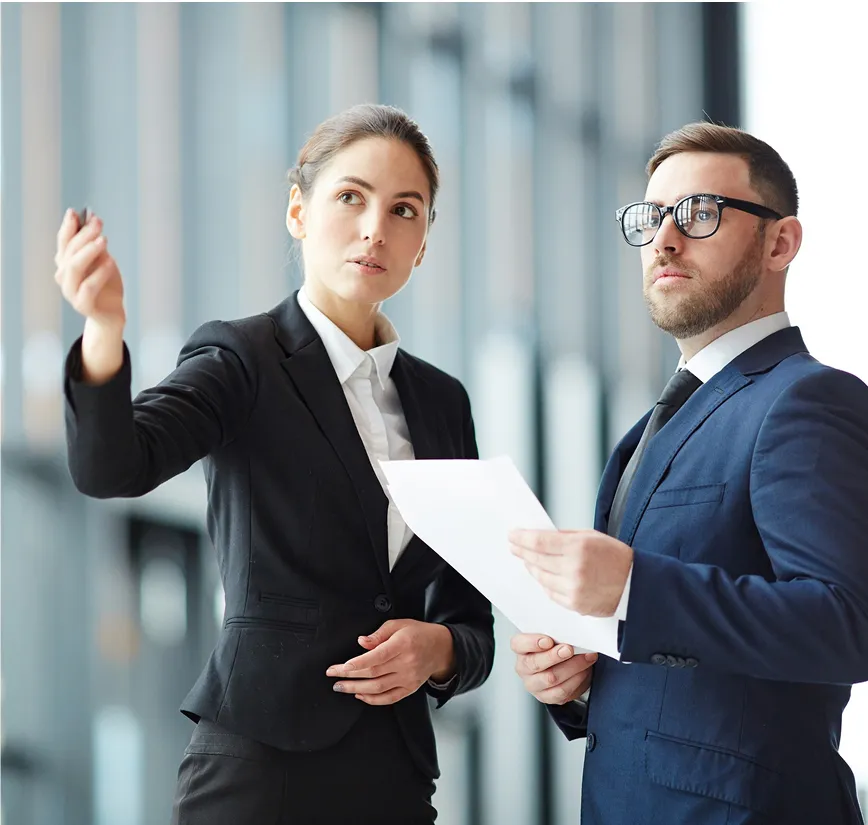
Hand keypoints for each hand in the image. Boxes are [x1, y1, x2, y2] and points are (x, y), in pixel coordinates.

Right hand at [55, 209, 124, 331]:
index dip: (68, 227)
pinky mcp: (83, 305)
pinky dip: (99, 273)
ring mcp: (71, 292)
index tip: (75, 212)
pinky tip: (110, 263)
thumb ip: (95, 244)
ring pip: (74, 268)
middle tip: (98, 223)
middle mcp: (64, 277)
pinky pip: (88, 287)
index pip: (63, 242)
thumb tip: (92, 219)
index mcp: (66, 263)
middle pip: (69, 252)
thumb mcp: (102, 261)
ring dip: (88, 251)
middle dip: (83, 235)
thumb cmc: (106, 285)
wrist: (112, 313)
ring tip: (104, 240)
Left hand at [326, 619, 454, 705]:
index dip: (358, 663)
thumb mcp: (399, 624)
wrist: (440, 648)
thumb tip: (362, 642)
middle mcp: (406, 663)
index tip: (342, 666)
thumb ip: (379, 633)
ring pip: (378, 688)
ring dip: (356, 689)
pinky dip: (373, 699)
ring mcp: (408, 678)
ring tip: (341, 687)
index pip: (377, 657)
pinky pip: (389, 698)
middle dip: (350, 676)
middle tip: (333, 675)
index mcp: (403, 645)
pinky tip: (359, 695)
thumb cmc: (417, 633)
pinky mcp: (410, 688)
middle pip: (373, 673)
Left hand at [510, 529, 632, 615]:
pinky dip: (545, 583)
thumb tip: (538, 536)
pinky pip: (550, 592)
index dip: (522, 538)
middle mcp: (574, 568)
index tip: (512, 535)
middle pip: (536, 559)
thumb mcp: (591, 536)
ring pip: (540, 577)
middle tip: (514, 546)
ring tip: (528, 560)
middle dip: (522, 551)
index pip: (539, 541)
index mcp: (578, 546)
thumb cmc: (615, 557)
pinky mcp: (574, 604)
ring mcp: (573, 588)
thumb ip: (564, 536)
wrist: (636, 585)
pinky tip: (543, 575)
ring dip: (531, 567)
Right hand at [511, 633, 596, 704]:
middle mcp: (524, 667)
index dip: (532, 642)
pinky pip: (561, 691)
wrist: (565, 666)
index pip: (518, 644)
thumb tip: (572, 628)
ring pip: (550, 678)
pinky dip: (576, 680)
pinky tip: (584, 671)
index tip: (548, 640)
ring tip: (585, 658)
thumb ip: (557, 632)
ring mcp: (533, 684)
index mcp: (521, 648)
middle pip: (534, 663)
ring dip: (571, 667)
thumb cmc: (556, 646)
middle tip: (569, 649)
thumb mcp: (554, 635)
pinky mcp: (546, 697)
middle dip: (554, 656)